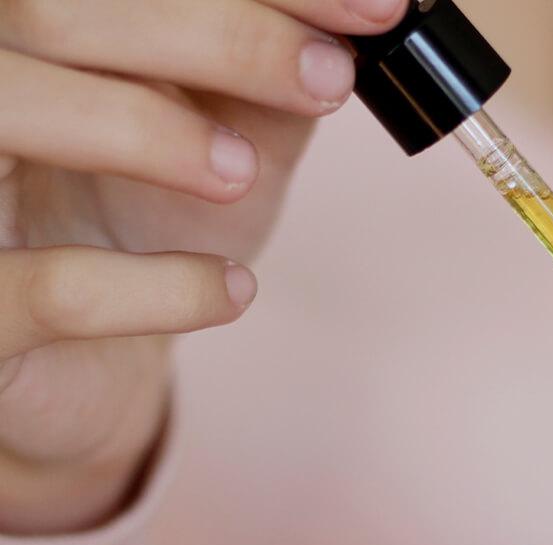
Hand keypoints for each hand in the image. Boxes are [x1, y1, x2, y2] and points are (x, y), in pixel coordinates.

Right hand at [0, 0, 406, 533]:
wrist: (86, 358)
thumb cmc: (138, 226)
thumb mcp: (216, 133)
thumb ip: (261, 73)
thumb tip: (356, 21)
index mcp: (28, 38)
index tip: (372, 11)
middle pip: (47, 9)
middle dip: (216, 34)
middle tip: (330, 81)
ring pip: (5, 106)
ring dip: (148, 128)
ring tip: (243, 172)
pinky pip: (47, 289)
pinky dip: (158, 287)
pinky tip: (232, 291)